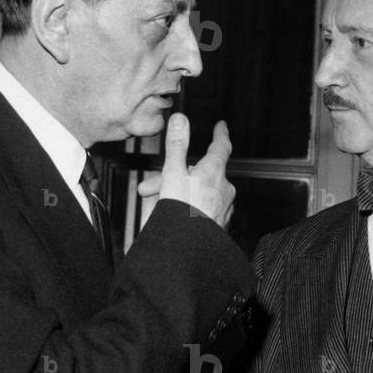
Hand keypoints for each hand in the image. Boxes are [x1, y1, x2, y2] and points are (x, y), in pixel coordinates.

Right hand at [137, 114, 234, 228]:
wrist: (189, 253)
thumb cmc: (181, 214)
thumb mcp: (173, 175)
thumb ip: (177, 146)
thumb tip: (180, 119)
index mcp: (214, 173)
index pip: (221, 146)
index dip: (220, 134)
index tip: (221, 126)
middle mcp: (224, 189)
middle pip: (200, 174)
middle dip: (175, 177)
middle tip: (149, 189)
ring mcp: (224, 208)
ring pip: (201, 193)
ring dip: (180, 194)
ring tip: (157, 206)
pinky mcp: (220, 225)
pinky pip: (204, 210)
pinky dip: (190, 209)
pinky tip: (177, 218)